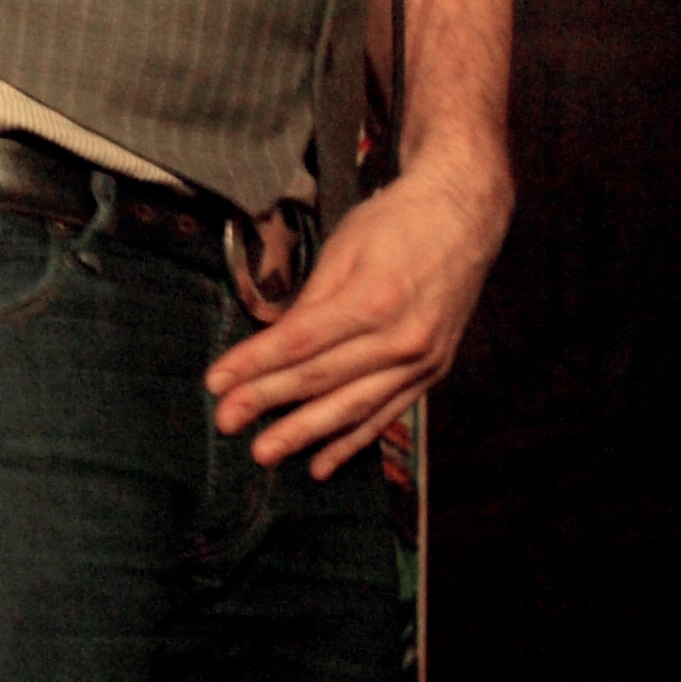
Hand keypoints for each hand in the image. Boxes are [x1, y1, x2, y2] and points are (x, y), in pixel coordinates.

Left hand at [204, 150, 509, 476]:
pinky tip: (321, 463)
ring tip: (265, 453)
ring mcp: (420, 361)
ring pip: (352, 408)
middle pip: (321, 379)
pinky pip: (386, 415)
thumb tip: (273, 342)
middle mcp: (401, 338)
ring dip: (305, 434)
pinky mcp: (431, 373)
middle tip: (226, 422)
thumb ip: (310, 301)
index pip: (300, 342)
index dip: (254, 365)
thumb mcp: (345, 248)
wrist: (464, 218)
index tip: (216, 382)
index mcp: (373, 299)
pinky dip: (352, 441)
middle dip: (267, 402)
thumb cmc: (398, 223)